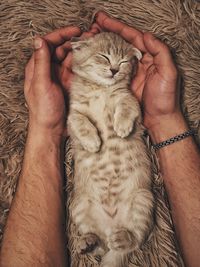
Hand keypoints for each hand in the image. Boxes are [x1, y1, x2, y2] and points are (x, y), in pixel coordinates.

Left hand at [24, 25, 99, 140]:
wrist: (52, 130)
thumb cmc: (43, 110)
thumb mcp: (41, 85)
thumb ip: (41, 63)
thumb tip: (39, 40)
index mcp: (39, 68)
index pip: (48, 44)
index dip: (61, 35)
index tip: (75, 31)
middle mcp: (50, 70)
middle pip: (62, 50)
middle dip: (75, 42)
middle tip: (90, 37)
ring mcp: (62, 77)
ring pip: (72, 59)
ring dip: (82, 52)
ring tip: (95, 46)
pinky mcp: (71, 85)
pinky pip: (79, 71)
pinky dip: (86, 64)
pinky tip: (95, 61)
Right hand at [95, 12, 180, 131]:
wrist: (158, 120)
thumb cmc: (165, 98)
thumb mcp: (168, 72)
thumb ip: (160, 52)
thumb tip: (146, 35)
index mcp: (149, 57)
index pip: (132, 37)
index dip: (118, 27)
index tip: (103, 20)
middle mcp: (137, 63)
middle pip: (120, 43)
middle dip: (107, 32)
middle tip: (92, 26)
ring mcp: (127, 73)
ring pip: (113, 54)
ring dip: (102, 45)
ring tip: (89, 38)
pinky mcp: (120, 85)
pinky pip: (109, 70)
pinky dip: (101, 63)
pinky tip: (92, 58)